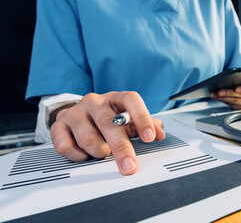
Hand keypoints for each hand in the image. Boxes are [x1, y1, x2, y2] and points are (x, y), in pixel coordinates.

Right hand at [50, 92, 165, 174]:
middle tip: (130, 166)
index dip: (142, 118)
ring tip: (102, 152)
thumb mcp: (128, 119)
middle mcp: (94, 102)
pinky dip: (79, 156)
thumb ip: (147, 125)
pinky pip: (67, 147)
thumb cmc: (108, 118)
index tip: (149, 137)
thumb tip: (159, 133)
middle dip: (122, 149)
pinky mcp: (58, 126)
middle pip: (110, 123)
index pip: (131, 100)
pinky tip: (84, 154)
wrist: (75, 115)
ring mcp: (74, 113)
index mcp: (115, 98)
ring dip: (99, 152)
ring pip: (89, 138)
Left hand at [210, 84, 240, 109]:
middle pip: (240, 96)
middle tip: (219, 91)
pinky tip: (215, 97)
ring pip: (234, 101)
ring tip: (214, 94)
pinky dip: (222, 100)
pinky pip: (230, 105)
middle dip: (228, 93)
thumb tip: (228, 79)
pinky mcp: (240, 108)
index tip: (236, 88)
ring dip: (222, 98)